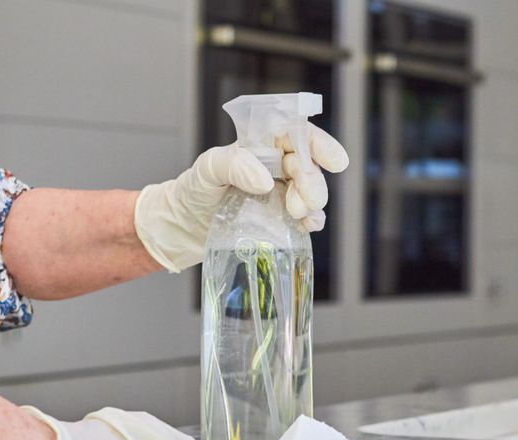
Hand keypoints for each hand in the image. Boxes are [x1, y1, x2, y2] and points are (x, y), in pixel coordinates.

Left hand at [134, 124, 348, 272]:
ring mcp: (280, 192)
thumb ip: (232, 164)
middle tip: (305, 200)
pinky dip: (312, 220)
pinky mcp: (281, 218)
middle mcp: (275, 166)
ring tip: (298, 213)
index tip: (335, 161)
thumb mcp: (206, 170)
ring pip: (310, 191)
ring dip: (313, 202)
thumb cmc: (192, 191)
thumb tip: (264, 179)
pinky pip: (306, 216)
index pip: (296, 133)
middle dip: (313, 180)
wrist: (183, 228)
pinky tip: (308, 225)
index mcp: (260, 145)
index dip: (318, 143)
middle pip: (308, 164)